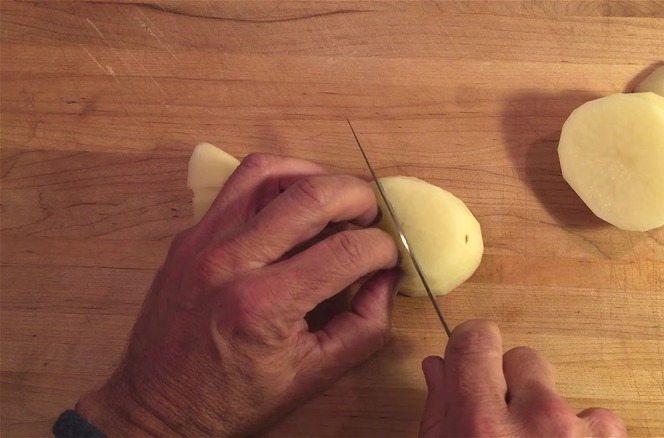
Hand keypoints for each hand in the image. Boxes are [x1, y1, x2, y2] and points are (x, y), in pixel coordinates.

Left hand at [75, 154, 399, 436]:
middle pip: (311, 196)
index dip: (381, 248)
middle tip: (371, 216)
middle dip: (358, 197)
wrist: (159, 407)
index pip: (345, 251)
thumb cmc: (236, 398)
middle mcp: (231, 263)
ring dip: (314, 175)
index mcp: (265, 307)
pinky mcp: (189, 236)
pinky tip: (293, 204)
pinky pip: (237, 186)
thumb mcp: (314, 376)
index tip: (388, 256)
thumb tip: (387, 276)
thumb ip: (364, 326)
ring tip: (334, 199)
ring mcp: (203, 242)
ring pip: (268, 172)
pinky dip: (275, 183)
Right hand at [419, 320, 625, 437]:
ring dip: (548, 414)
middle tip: (502, 426)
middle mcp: (533, 423)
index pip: (476, 340)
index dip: (471, 346)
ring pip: (560, 391)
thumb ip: (439, 413)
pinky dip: (585, 435)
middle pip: (523, 359)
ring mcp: (578, 435)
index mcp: (480, 424)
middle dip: (511, 385)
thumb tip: (439, 368)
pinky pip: (602, 421)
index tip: (470, 358)